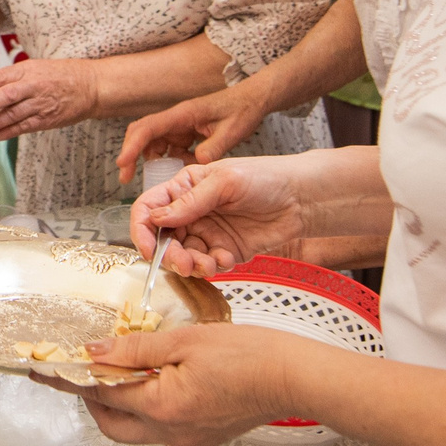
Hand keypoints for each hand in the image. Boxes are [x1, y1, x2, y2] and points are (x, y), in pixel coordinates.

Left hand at [0, 58, 100, 137]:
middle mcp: (33, 85)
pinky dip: (8, 132)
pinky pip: (23, 127)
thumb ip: (12, 78)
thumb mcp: (35, 67)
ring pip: (12, 115)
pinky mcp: (47, 119)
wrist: (90, 86)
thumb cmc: (60, 75)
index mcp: (27, 69)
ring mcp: (41, 103)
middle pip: (5, 96)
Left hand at [54, 324, 308, 445]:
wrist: (294, 377)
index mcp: (160, 407)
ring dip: (118, 407)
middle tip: (83, 373)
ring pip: (135, 430)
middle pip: (111, 424)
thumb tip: (95, 352)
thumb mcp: (184, 341)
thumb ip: (135, 350)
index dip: (72, 379)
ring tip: (117, 374)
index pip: (101, 394)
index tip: (47, 370)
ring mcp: (187, 437)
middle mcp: (169, 431)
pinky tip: (153, 384)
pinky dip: (145, 409)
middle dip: (91, 401)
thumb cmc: (248, 355)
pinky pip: (160, 429)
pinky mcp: (203, 436)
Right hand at [114, 86, 269, 181]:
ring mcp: (180, 126)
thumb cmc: (243, 110)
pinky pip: (172, 149)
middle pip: (144, 135)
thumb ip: (212, 149)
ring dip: (156, 161)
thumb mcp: (231, 132)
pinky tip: (185, 170)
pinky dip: (173, 161)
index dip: (132, 146)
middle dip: (132, 155)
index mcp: (183, 114)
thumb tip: (193, 165)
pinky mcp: (186, 133)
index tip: (122, 164)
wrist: (254, 100)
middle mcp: (177, 119)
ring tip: (164, 179)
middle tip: (126, 179)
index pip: (149, 128)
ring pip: (156, 144)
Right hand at [127, 158, 308, 275]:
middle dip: (170, 255)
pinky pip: (208, 265)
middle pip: (164, 239)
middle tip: (184, 263)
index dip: (142, 230)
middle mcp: (191, 212)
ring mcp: (208, 232)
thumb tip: (157, 218)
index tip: (148, 249)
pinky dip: (214, 267)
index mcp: (184, 188)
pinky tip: (228, 259)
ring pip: (184, 256)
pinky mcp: (224, 250)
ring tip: (209, 264)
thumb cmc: (265, 178)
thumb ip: (191, 202)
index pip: (149, 208)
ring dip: (191, 265)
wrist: (302, 199)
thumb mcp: (225, 182)